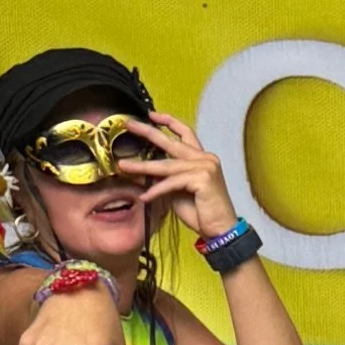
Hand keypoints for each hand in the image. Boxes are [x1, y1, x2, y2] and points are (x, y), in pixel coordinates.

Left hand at [124, 112, 237, 236]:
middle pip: (172, 142)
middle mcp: (205, 158)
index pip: (185, 133)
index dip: (168, 122)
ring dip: (143, 166)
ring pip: (167, 165)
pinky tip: (145, 197)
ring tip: (124, 166)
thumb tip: (143, 171)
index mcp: (202, 158)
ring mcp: (205, 167)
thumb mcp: (177, 191)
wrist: (221, 229)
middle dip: (148, 131)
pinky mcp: (203, 179)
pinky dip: (157, 190)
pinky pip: (172, 182)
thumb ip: (165, 178)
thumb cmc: (202, 212)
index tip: (151, 115)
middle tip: (129, 124)